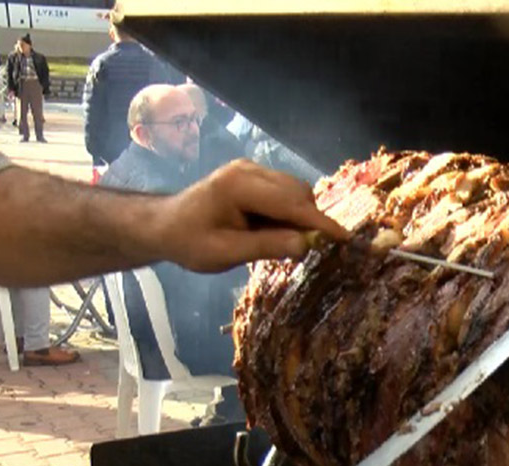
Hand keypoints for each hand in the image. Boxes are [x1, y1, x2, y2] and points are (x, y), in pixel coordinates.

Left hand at [149, 159, 348, 272]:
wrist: (163, 226)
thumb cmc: (188, 242)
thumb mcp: (224, 253)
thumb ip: (265, 247)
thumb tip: (305, 244)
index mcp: (239, 185)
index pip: (291, 203)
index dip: (320, 222)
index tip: (345, 238)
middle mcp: (249, 170)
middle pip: (298, 192)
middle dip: (308, 220)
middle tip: (299, 251)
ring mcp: (252, 170)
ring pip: (295, 191)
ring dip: (298, 217)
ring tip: (278, 241)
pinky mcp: (254, 177)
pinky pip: (284, 192)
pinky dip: (288, 212)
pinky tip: (271, 230)